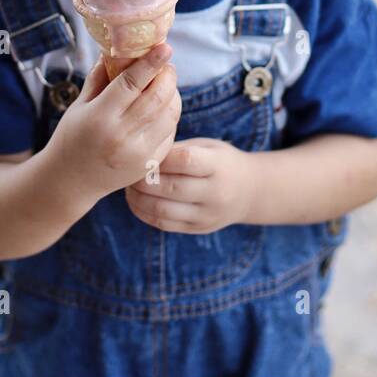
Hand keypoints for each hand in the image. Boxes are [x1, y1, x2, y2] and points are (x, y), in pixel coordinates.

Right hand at [44, 44, 180, 205]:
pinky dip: (170, 116)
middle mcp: (121, 136)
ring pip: (170, 115)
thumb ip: (99, 77)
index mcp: (99, 117)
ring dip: (173, 95)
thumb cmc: (72, 137)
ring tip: (165, 85)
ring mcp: (138, 153)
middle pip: (157, 98)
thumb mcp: (79, 104)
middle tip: (166, 65)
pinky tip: (161, 109)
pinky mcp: (149, 165)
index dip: (151, 63)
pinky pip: (170, 133)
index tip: (165, 48)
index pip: (132, 84)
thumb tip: (116, 48)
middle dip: (168, 76)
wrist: (71, 181)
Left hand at [124, 138, 253, 233]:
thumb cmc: (220, 161)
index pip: (186, 160)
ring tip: (128, 187)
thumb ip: (179, 149)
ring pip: (163, 210)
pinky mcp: (198, 229)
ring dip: (138, 199)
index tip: (144, 151)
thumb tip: (144, 151)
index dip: (160, 156)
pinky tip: (135, 200)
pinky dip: (143, 213)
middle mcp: (215, 193)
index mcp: (219, 165)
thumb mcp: (208, 146)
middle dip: (143, 179)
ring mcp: (207, 215)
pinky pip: (164, 224)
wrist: (250, 192)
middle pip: (171, 188)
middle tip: (127, 170)